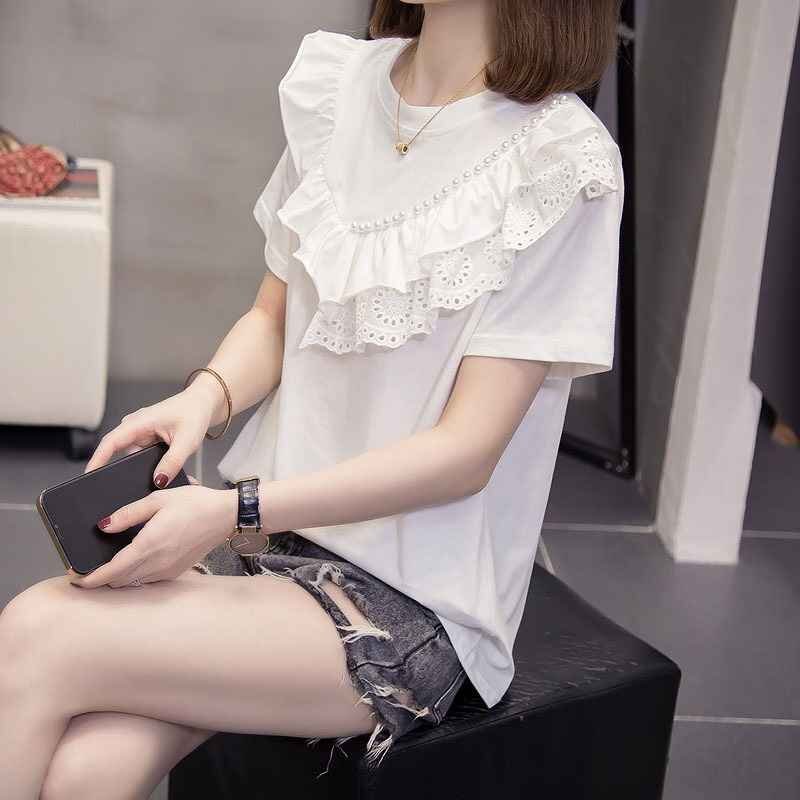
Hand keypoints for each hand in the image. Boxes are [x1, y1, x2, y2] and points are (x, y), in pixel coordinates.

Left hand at [67, 475, 237, 588]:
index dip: (90, 578)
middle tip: (86, 570)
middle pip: (119, 581)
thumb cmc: (196, 504)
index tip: (76, 577)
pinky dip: (134, 576)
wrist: (225, 515)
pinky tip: (133, 563)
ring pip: (132, 583)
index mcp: (150, 544)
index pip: (112, 570)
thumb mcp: (158, 498)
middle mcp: (158, 562)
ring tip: (106, 567)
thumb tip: (103, 526)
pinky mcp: (176, 571)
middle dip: (100, 579)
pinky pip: (148, 580)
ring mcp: (168, 569)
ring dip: (116, 579)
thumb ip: (128, 513)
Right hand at [83, 373, 225, 487]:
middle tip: (128, 487)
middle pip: (119, 453)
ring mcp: (140, 433)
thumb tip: (158, 481)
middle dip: (122, 470)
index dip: (98, 459)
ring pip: (132, 457)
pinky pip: (141, 456)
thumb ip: (172, 462)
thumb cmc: (194, 414)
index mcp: (139, 422)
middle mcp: (135, 426)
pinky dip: (149, 464)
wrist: (203, 404)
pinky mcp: (147, 439)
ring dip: (141, 467)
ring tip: (155, 475)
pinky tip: (160, 470)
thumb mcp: (187, 441)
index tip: (89, 475)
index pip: (111, 442)